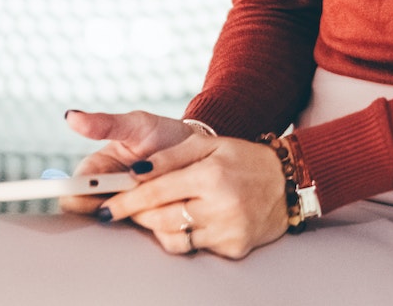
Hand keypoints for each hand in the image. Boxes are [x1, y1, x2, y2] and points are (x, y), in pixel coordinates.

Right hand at [56, 109, 196, 215]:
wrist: (199, 147)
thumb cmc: (163, 133)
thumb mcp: (136, 125)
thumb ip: (106, 125)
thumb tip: (70, 116)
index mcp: (96, 171)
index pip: (73, 192)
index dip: (80, 195)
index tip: (98, 190)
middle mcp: (107, 194)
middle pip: (90, 214)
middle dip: (110, 206)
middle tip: (136, 189)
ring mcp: (127, 209)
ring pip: (116, 225)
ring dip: (134, 213)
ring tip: (157, 192)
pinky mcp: (149, 222)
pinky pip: (142, 231)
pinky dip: (153, 222)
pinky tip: (168, 207)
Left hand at [98, 132, 290, 259]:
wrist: (288, 182)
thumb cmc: (243, 159)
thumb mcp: (210, 144)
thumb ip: (170, 157)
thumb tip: (134, 173)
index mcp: (211, 174)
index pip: (155, 192)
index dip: (124, 201)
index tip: (103, 207)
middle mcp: (220, 205)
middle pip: (159, 218)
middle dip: (136, 214)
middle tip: (123, 209)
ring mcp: (228, 230)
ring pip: (172, 238)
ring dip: (157, 226)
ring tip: (160, 212)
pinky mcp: (233, 248)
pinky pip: (192, 248)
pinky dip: (182, 237)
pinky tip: (190, 221)